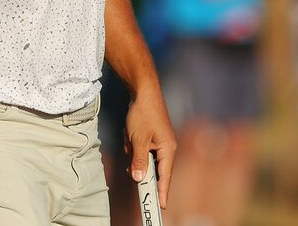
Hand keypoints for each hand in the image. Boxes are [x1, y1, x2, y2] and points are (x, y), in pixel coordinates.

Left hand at [124, 88, 176, 208]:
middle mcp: (167, 147)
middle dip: (139, 163)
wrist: (143, 90)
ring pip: (144, 157)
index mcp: (168, 149)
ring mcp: (160, 141)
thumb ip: (138, 161)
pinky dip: (133, 144)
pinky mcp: (153, 136)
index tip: (160, 207)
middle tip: (132, 153)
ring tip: (130, 136)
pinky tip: (129, 134)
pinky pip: (141, 148)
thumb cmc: (143, 113)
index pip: (165, 176)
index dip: (162, 192)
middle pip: (153, 168)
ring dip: (133, 150)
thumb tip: (138, 178)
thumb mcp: (138, 139)